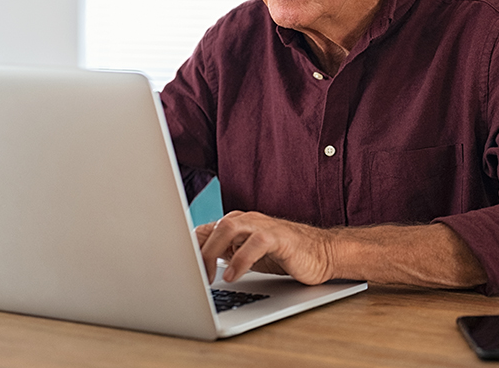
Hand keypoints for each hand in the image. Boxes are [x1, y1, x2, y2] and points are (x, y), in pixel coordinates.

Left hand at [194, 211, 334, 284]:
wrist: (321, 254)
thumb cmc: (284, 255)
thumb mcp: (246, 255)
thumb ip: (224, 252)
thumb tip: (193, 262)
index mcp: (237, 225)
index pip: (204, 230)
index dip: (187, 250)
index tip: (177, 271)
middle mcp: (248, 221)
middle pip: (213, 227)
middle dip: (197, 252)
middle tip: (191, 277)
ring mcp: (264, 226)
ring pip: (229, 227)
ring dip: (213, 252)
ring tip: (208, 276)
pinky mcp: (280, 237)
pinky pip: (255, 243)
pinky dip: (240, 260)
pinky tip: (232, 276)